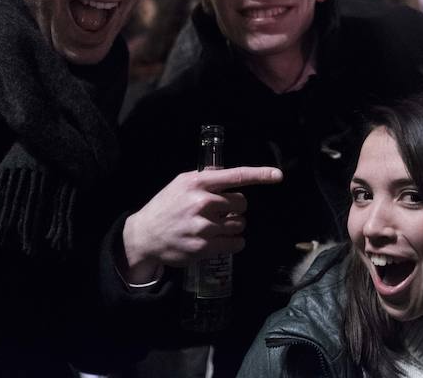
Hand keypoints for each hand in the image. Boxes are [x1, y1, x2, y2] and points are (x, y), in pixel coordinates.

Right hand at [121, 166, 281, 281]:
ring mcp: (204, 226)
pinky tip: (220, 240)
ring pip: (240, 224)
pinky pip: (236, 244)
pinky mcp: (204, 247)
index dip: (260, 174)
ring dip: (233, 226)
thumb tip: (232, 177)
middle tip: (220, 212)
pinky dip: (234, 242)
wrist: (144, 235)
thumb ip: (206, 179)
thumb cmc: (166, 206)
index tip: (278, 175)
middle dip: (235, 208)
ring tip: (214, 226)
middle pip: (242, 203)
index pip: (236, 176)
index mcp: (198, 182)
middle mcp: (202, 202)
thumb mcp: (181, 183)